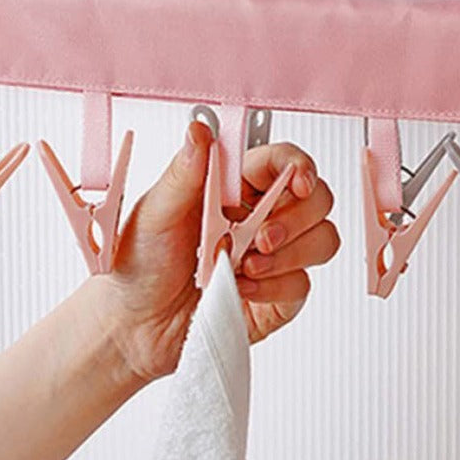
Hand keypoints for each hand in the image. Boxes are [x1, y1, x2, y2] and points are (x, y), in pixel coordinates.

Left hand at [92, 121, 339, 382]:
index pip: (282, 163)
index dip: (299, 166)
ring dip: (290, 253)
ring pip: (322, 240)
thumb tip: (198, 130)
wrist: (137, 328)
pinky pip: (302, 284)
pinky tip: (241, 289)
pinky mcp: (279, 294)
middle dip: (297, 218)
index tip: (298, 181)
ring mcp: (275, 256)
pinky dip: (274, 288)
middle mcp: (261, 217)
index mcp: (235, 188)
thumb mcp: (153, 215)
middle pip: (317, 199)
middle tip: (260, 237)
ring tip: (245, 266)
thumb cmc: (140, 267)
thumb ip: (183, 173)